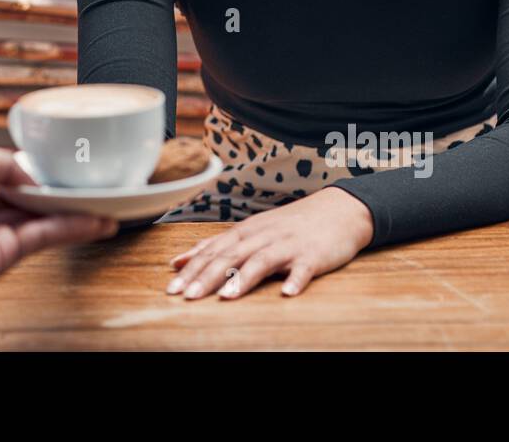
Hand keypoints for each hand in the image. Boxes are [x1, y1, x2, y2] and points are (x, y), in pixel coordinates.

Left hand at [0, 138, 119, 282]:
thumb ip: (12, 166)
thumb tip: (38, 176)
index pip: (16, 186)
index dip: (43, 183)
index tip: (70, 178)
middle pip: (33, 209)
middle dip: (65, 203)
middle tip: (97, 195)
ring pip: (43, 225)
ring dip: (76, 218)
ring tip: (107, 210)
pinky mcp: (2, 258)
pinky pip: (42, 238)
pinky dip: (70, 229)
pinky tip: (93, 221)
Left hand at [165, 187, 373, 299]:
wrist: (337, 210)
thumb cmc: (290, 225)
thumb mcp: (251, 231)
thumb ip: (218, 246)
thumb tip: (179, 260)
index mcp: (246, 232)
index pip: (212, 251)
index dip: (191, 269)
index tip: (171, 287)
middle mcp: (262, 236)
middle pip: (230, 256)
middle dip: (207, 276)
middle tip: (187, 297)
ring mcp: (288, 245)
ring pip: (261, 260)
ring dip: (243, 279)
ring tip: (226, 297)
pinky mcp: (313, 255)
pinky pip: (303, 268)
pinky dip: (295, 280)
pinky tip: (286, 293)